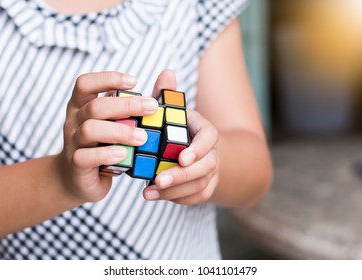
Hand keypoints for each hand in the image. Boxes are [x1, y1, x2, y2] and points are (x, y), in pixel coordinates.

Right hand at [57, 72, 158, 202]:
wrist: (80, 181)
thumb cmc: (105, 144)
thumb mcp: (119, 121)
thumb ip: (142, 100)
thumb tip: (168, 74)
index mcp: (81, 105)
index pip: (85, 83)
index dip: (108, 78)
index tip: (134, 82)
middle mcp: (74, 121)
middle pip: (95, 106)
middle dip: (126, 105)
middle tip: (152, 107)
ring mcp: (73, 143)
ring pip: (90, 130)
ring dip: (120, 132)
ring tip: (143, 137)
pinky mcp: (77, 165)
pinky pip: (86, 157)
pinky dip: (107, 154)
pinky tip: (124, 154)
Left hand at [143, 71, 219, 204]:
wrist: (201, 151)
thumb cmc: (181, 128)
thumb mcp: (174, 111)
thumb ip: (167, 95)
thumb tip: (166, 72)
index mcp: (206, 131)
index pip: (209, 139)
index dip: (198, 149)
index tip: (182, 158)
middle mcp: (212, 152)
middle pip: (206, 167)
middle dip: (182, 176)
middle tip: (158, 181)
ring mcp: (212, 172)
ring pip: (200, 186)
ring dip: (175, 191)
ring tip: (148, 193)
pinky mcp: (207, 187)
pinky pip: (198, 197)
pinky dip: (179, 199)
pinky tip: (158, 197)